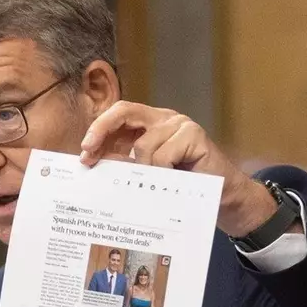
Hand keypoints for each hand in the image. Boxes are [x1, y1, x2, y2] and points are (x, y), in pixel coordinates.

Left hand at [79, 101, 278, 236]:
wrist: (222, 195)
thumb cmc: (183, 184)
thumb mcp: (148, 172)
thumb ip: (126, 163)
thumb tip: (93, 162)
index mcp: (150, 123)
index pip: (118, 115)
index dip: (98, 129)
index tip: (84, 152)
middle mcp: (163, 118)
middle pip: (124, 111)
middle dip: (101, 130)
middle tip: (89, 153)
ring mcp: (180, 124)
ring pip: (143, 145)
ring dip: (142, 170)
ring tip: (154, 183)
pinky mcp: (194, 135)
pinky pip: (163, 156)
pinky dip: (162, 172)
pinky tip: (171, 180)